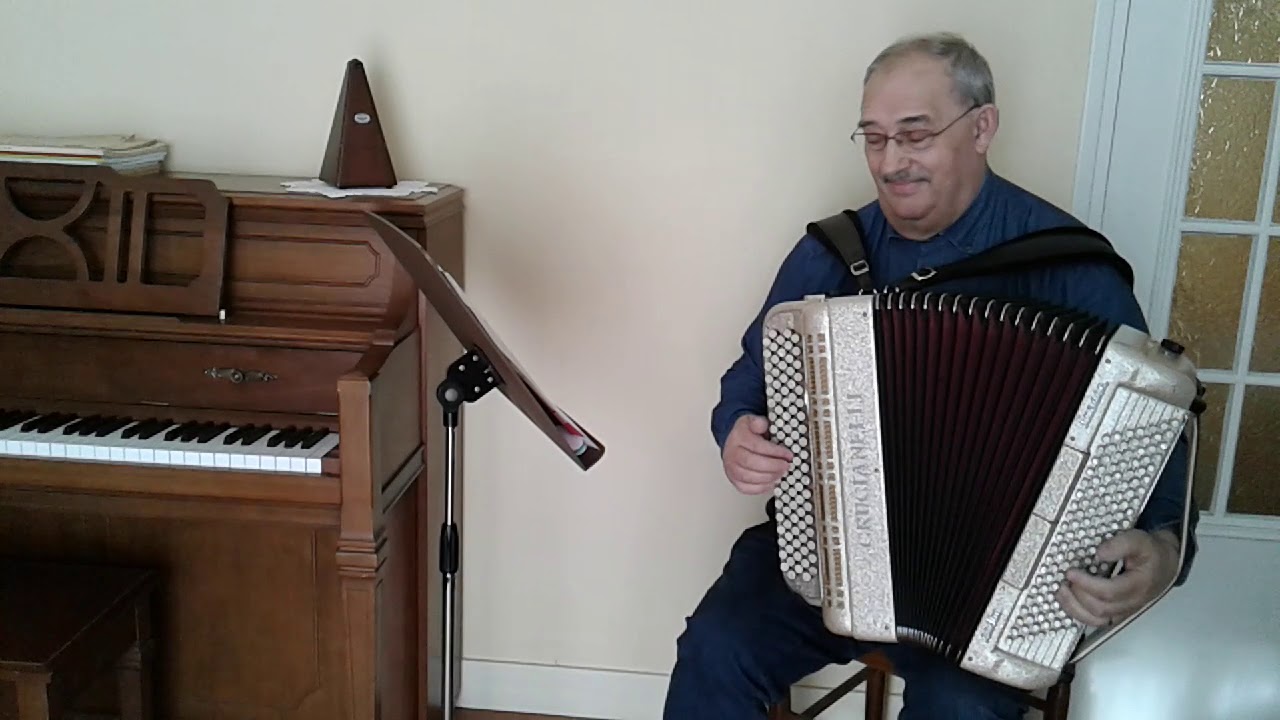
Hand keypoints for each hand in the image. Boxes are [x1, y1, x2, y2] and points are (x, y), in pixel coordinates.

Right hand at [722, 414, 792, 494]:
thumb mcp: (753, 421)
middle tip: (786, 466)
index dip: (775, 452)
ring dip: (769, 477)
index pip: (757, 446)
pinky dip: (761, 487)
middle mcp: (732, 454)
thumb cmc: (747, 434)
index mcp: (738, 438)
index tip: (788, 454)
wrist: (735, 442)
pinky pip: (746, 488)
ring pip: (749, 477)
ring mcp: (731, 468)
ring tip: (780, 473)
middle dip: (773, 466)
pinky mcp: (734, 480)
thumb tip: (762, 424)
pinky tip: (771, 481)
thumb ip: (759, 422)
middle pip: (752, 463)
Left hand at [1056, 529, 1180, 627]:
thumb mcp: (1139, 540)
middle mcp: (1131, 602)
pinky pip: (1097, 621)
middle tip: (1065, 579)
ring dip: (1075, 608)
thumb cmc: (1151, 552)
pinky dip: (1079, 613)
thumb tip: (1099, 553)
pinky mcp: (1118, 612)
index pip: (1109, 592)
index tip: (1071, 572)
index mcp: (1138, 585)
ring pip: (1097, 620)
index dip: (1087, 584)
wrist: (1165, 564)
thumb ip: (1120, 544)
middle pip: (1101, 608)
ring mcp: (1124, 610)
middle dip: (1078, 595)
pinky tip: (1068, 600)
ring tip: (1061, 591)